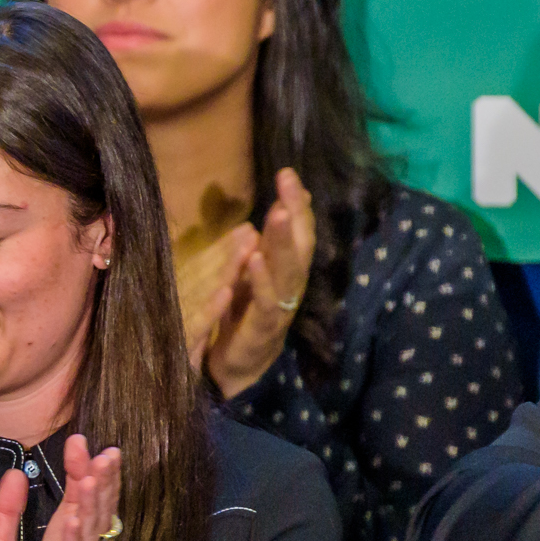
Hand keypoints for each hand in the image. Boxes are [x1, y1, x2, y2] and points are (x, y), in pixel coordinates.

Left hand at [23, 434, 123, 540]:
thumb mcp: (67, 524)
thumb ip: (75, 491)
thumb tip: (83, 453)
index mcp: (92, 533)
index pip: (103, 500)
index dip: (108, 476)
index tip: (109, 450)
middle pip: (101, 512)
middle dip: (105, 483)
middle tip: (107, 456)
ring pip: (89, 533)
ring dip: (92, 506)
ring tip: (91, 479)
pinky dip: (72, 540)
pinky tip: (72, 522)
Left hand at [188, 168, 313, 398]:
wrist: (241, 366)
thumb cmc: (247, 315)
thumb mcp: (257, 272)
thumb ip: (268, 243)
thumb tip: (281, 207)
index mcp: (287, 271)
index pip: (299, 233)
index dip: (297, 204)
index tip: (288, 173)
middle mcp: (291, 287)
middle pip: (298, 246)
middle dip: (295, 213)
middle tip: (287, 183)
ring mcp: (281, 308)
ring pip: (287, 271)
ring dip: (282, 242)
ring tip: (278, 213)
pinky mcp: (264, 328)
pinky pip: (265, 301)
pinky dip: (260, 279)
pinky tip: (254, 257)